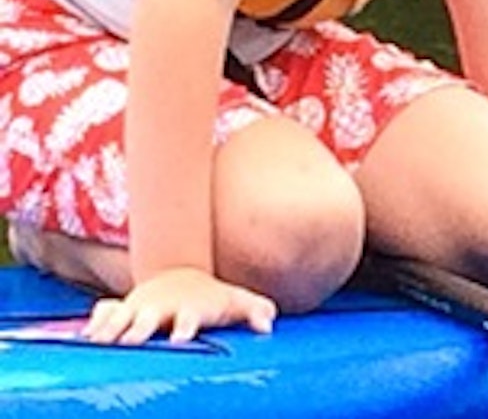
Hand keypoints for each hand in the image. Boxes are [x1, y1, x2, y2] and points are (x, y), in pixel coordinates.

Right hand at [82, 267, 277, 344]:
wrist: (181, 278)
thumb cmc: (211, 298)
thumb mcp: (235, 302)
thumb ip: (254, 310)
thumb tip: (268, 324)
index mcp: (189, 309)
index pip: (188, 318)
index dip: (185, 328)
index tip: (180, 339)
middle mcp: (161, 308)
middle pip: (147, 319)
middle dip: (139, 330)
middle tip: (131, 342)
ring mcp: (139, 308)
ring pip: (119, 318)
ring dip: (109, 330)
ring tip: (97, 344)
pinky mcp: (122, 310)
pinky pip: (102, 315)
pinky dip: (92, 324)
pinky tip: (83, 338)